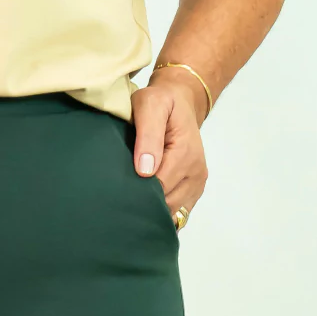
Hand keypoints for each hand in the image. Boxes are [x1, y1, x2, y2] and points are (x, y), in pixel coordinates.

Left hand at [130, 72, 207, 225]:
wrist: (180, 102)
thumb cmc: (161, 102)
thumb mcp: (150, 104)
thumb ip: (148, 134)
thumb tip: (145, 170)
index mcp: (185, 153)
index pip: (159, 188)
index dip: (137, 192)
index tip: (119, 189)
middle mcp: (195, 172)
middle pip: (165, 204)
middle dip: (143, 203)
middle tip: (121, 195)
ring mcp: (197, 183)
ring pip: (171, 212)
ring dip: (152, 210)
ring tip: (133, 199)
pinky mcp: (195, 190)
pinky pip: (178, 213)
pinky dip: (162, 212)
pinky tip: (147, 204)